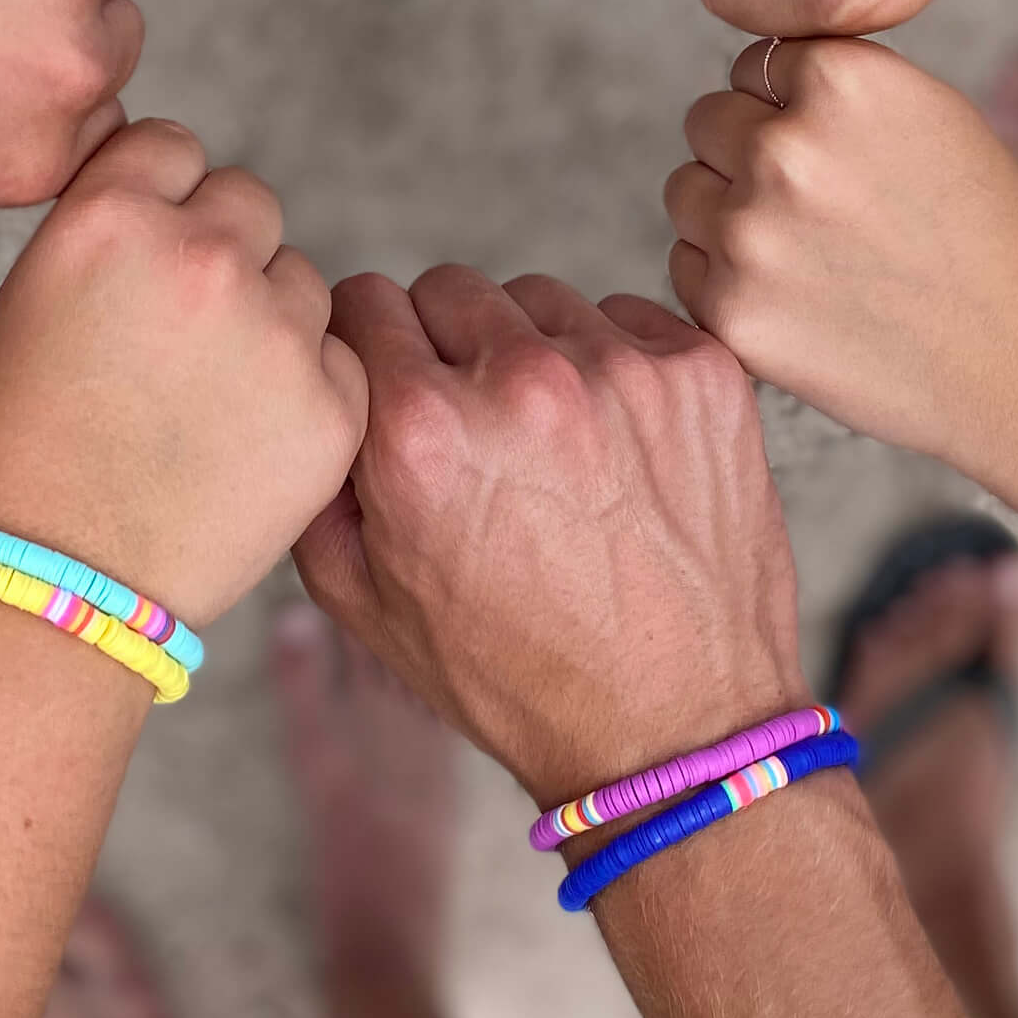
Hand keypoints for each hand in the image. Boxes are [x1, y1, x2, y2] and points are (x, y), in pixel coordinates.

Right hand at [0, 121, 368, 623]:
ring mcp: (276, 333)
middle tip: (180, 335)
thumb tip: (176, 208)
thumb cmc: (15, 453)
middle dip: (224, 252)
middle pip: (251, 203)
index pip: (174, 147)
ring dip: (269, 321)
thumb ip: (116, 240)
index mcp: (111, 217)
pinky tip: (242, 444)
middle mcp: (202, 257)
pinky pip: (338, 360)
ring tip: (203, 405)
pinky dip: (304, 391)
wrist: (48, 590)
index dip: (162, 196)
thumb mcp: (32, 306)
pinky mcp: (331, 408)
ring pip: (302, 283)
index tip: (149, 250)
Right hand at [294, 267, 804, 806]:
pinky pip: (629, 320)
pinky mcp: (701, 375)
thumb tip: (321, 387)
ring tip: (552, 447)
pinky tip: (616, 445)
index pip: (363, 301)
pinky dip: (614, 365)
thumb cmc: (516, 675)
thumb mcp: (361, 600)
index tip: (393, 388)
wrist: (674, 729)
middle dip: (447, 348)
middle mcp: (521, 382)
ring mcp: (622, 370)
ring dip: (533, 352)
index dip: (370, 349)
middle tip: (473, 431)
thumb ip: (316, 474)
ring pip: (540, 300)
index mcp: (422, 431)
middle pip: (449, 288)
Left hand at [666, 37, 1017, 522]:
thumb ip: (833, 86)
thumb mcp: (930, 115)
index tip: (837, 155)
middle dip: (748, 156)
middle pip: (708, 123)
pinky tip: (801, 301)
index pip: (752, 66)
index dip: (788, 110)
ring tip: (813, 254)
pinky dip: (726, 283)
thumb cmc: (989, 236)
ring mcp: (749, 232)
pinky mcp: (731, 310)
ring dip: (727, 216)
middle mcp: (784, 146)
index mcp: (841, 80)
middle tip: (824, 210)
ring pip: (686, 193)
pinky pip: (687, 268)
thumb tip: (750, 83)